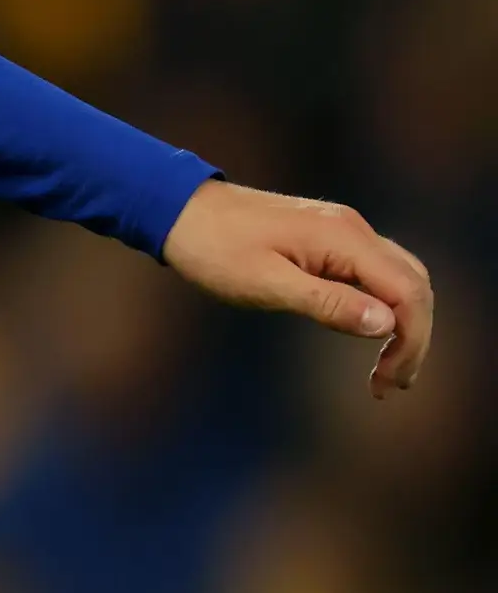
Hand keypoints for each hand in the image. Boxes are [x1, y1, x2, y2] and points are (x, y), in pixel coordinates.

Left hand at [160, 179, 434, 396]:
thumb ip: (327, 303)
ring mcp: (342, 229)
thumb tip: (386, 324)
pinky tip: (368, 330)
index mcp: (344, 239)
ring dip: (403, 321)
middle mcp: (354, 229)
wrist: (178, 208)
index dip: (411, 341)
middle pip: (414, 284)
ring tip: (385, 369)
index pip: (408, 293)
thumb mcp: (265, 283)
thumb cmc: (214, 248)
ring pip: (400, 276)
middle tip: (391, 384)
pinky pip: (374, 270)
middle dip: (414, 337)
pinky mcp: (328, 235)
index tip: (389, 382)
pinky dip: (383, 303)